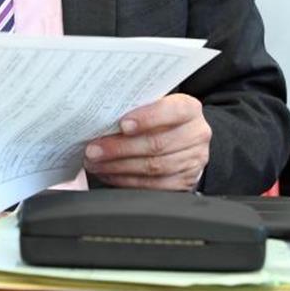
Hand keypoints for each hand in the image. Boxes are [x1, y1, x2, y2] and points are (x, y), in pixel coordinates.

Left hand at [83, 94, 210, 190]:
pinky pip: (153, 185)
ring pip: (153, 167)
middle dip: (119, 148)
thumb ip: (135, 107)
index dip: (146, 118)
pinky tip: (109, 174)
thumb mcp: (153, 104)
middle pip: (156, 144)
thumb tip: (102, 117)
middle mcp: (196, 134)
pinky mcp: (185, 182)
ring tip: (96, 163)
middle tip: (93, 150)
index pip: (171, 111)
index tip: (122, 124)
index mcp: (189, 109)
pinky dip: (127, 181)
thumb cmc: (160, 118)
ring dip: (118, 167)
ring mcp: (193, 160)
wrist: (183, 137)